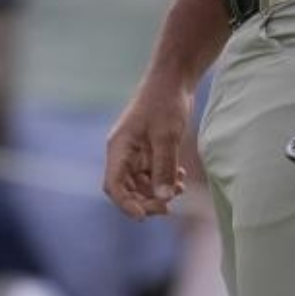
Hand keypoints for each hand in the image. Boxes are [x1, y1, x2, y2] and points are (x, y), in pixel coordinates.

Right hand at [104, 76, 191, 218]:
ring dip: (158, 192)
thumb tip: (164, 199)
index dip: (126, 204)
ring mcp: (136, 152)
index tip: (143, 216)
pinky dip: (164, 180)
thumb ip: (164, 167)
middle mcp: (124, 152)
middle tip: (168, 208)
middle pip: (126, 189)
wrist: (174, 79)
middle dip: (146, 201)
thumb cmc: (166, 102)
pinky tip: (181, 178)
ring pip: (141, 184)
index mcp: (119, 148)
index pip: (114, 185)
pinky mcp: (149, 150)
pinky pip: (152, 174)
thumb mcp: (167, 136)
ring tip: (180, 188)